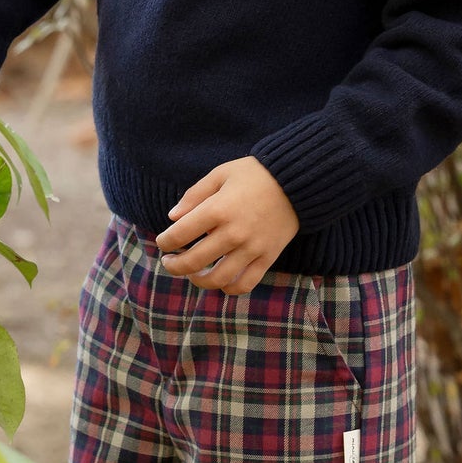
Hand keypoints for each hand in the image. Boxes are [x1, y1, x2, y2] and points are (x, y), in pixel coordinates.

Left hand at [155, 156, 298, 294]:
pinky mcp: (267, 257)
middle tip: (169, 262)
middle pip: (193, 262)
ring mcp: (252, 249)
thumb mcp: (220, 174)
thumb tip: (173, 218)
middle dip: (174, 265)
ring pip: (217, 279)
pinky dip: (229, 288)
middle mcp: (233, 233)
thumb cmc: (255, 174)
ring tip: (192, 274)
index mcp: (218, 209)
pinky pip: (245, 284)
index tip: (163, 242)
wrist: (298, 180)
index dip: (165, 242)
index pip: (180, 235)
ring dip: (198, 281)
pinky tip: (220, 281)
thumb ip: (194, 195)